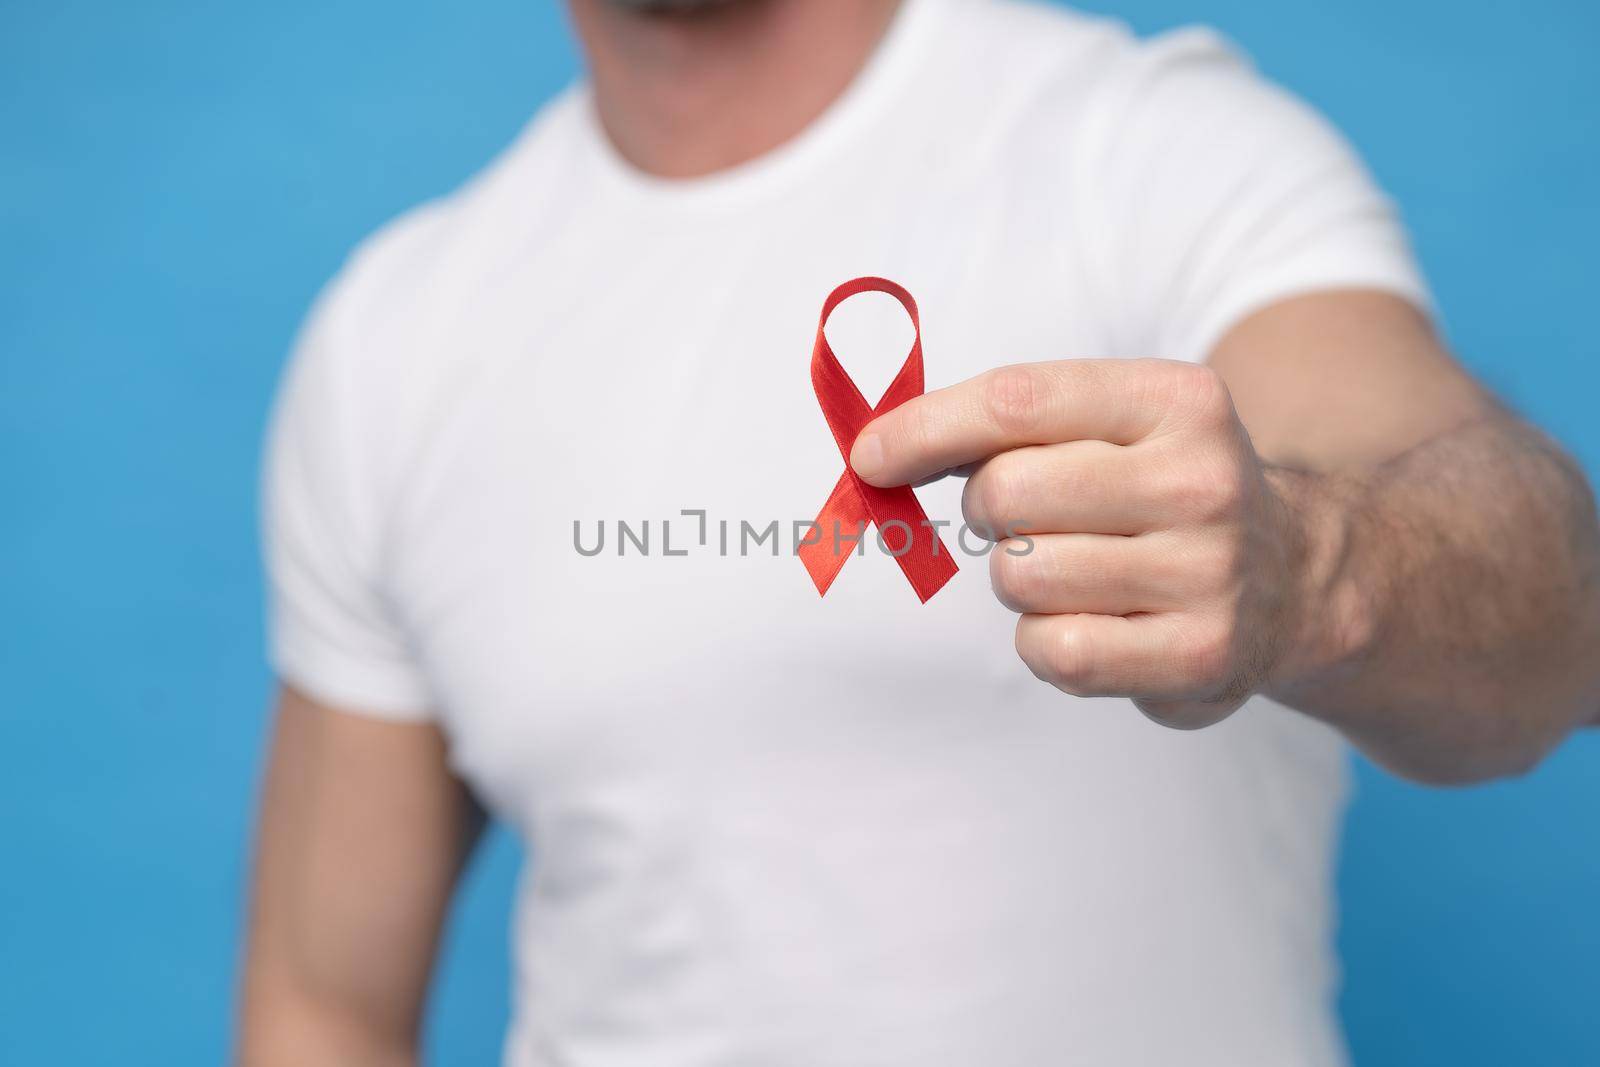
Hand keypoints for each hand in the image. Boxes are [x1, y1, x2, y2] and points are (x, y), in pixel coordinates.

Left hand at [851, 358, 1316, 727]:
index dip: (924, 428)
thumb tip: (880, 449)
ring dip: (1021, 581)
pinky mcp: (1202, 655)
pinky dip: (1044, 643)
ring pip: (1021, 578)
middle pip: (1007, 493)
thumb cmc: (1160, 490)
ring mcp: (1210, 572)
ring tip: (1079, 573)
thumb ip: (1008, 424)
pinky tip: (1094, 623)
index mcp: (1176, 399)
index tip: (870, 454)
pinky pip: (1054, 652)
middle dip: (987, 511)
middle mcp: (1202, 480)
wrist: (1295, 575)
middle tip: (1027, 519)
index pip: (1017, 401)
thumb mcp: (1114, 423)